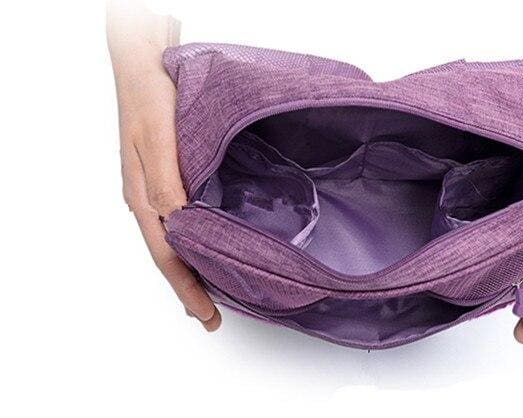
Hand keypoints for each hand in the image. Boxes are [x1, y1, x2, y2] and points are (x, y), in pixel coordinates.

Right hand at [107, 1, 220, 330]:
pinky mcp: (168, 174)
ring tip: (212, 291)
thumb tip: (177, 222)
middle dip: (189, 287)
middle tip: (211, 316)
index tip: (206, 316)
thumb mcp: (159, 138)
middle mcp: (147, 198)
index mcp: (142, 196)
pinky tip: (209, 244)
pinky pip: (181, 218)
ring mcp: (156, 187)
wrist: (144, 61)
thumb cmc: (151, 96)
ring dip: (192, 267)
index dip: (187, 288)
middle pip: (170, 254)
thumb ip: (167, 181)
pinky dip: (195, 240)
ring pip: (175, 239)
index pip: (168, 255)